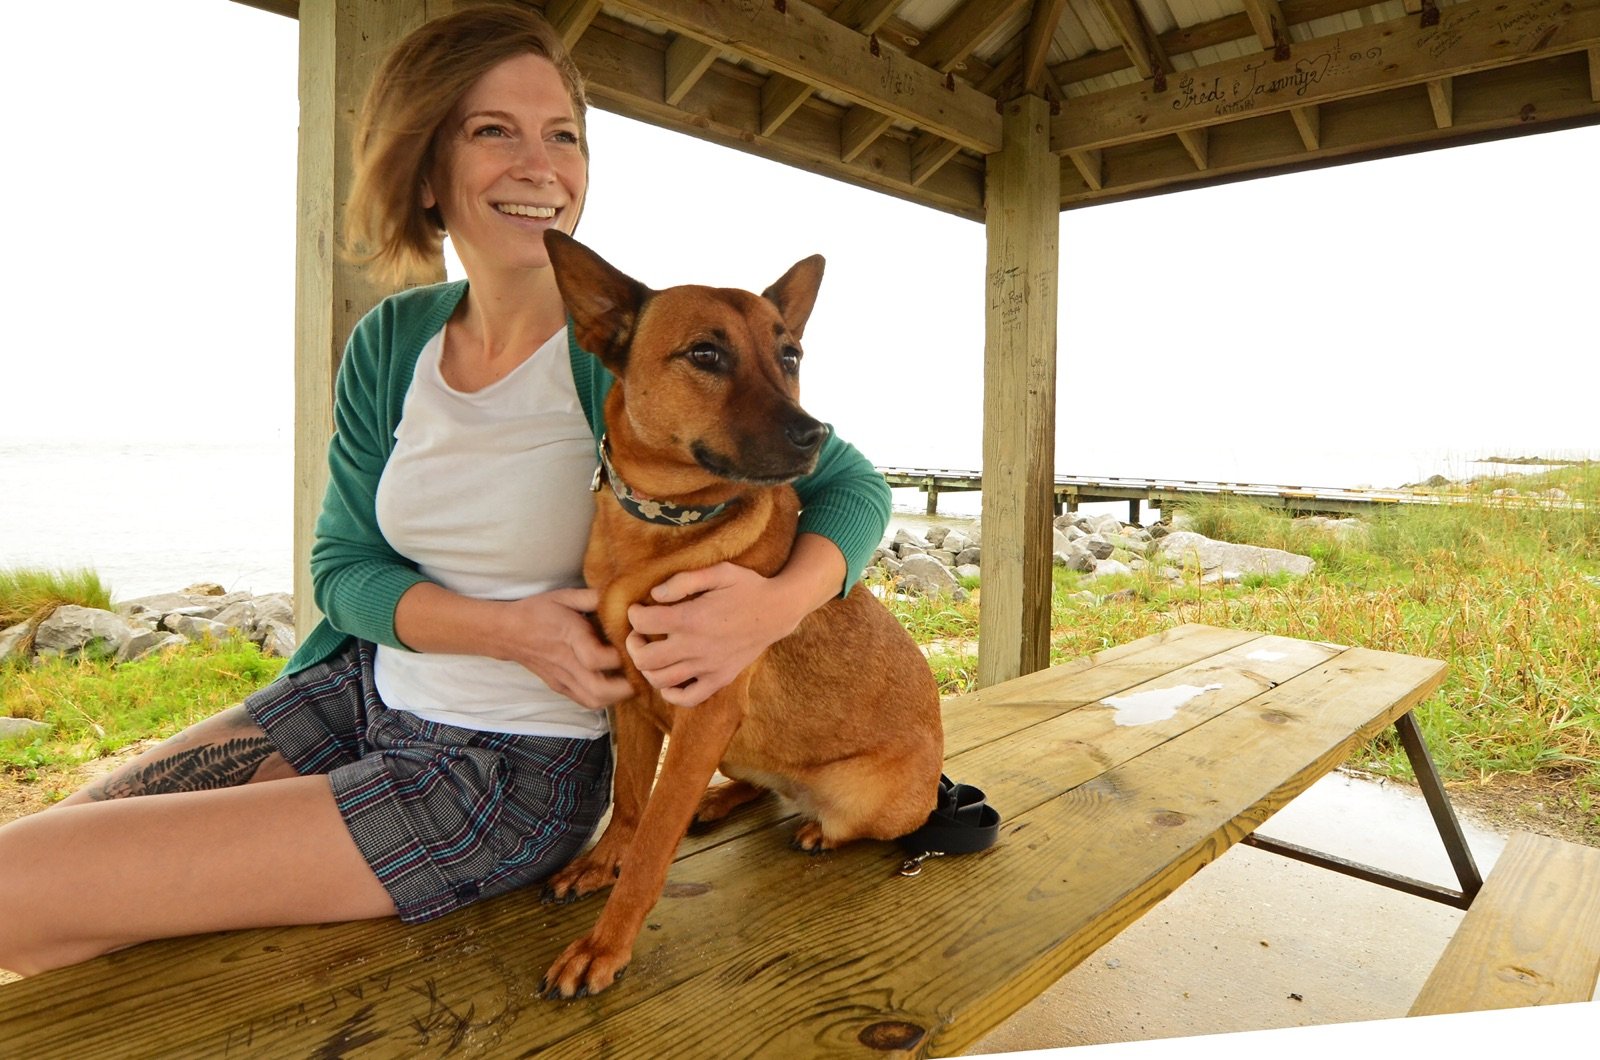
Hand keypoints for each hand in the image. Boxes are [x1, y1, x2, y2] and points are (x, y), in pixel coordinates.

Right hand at [499, 588, 633, 709]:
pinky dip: (604, 699)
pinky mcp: (560, 687)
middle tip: (642, 672)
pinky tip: (614, 686)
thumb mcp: (565, 596)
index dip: (620, 657)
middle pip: (599, 690)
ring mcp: (562, 679)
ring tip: (631, 681)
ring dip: (617, 696)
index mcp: (569, 637)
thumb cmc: (538, 611)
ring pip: (594, 701)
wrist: (507, 632)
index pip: (597, 658)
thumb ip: (594, 597)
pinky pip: (585, 701)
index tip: (634, 646)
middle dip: (627, 686)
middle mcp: (566, 663)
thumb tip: (621, 595)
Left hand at [625, 563, 802, 707]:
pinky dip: (671, 693)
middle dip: (634, 645)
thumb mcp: (718, 572)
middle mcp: (697, 647)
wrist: (778, 611)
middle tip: (638, 634)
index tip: (638, 609)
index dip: (634, 614)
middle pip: (645, 658)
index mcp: (692, 619)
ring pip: (660, 680)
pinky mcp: (720, 679)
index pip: (643, 622)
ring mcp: (708, 667)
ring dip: (647, 668)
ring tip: (652, 653)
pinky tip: (669, 678)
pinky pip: (688, 698)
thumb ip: (683, 581)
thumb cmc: (747, 587)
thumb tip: (654, 595)